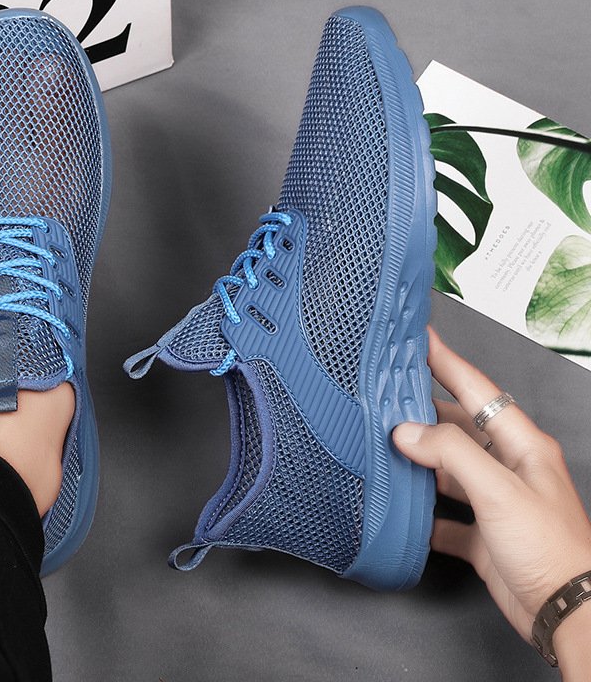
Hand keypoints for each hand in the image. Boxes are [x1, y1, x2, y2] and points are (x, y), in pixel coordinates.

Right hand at [393, 328, 590, 655]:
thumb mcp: (500, 490)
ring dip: (418, 461)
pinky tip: (402, 510)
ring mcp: (495, 502)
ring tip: (384, 447)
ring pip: (448, 470)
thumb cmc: (551, 549)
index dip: (447, 361)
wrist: (568, 613)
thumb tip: (407, 431)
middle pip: (458, 428)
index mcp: (521, 445)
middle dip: (423, 412)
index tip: (420, 339)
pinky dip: (422, 512)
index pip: (477, 390)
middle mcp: (508, 468)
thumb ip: (451, 453)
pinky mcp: (484, 536)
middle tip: (387, 397)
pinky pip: (444, 515)